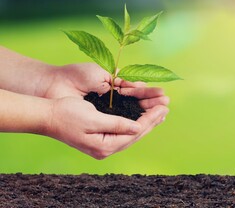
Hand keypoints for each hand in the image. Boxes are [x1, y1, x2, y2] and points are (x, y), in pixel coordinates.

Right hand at [44, 64, 169, 158]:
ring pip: (131, 132)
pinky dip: (135, 121)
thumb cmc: (67, 115)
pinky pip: (124, 130)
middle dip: (152, 120)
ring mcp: (104, 144)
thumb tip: (138, 128)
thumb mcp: (93, 119)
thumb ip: (116, 125)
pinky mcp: (102, 137)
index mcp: (104, 146)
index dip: (150, 119)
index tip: (163, 108)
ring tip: (160, 112)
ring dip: (146, 121)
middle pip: (135, 134)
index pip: (135, 132)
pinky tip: (142, 116)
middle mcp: (106, 148)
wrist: (47, 116)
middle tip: (166, 108)